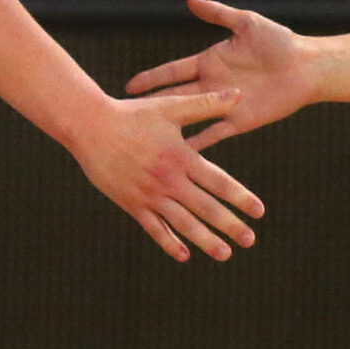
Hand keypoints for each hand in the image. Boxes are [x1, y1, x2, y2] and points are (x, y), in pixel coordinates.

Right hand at [66, 89, 264, 262]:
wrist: (90, 126)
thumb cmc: (133, 113)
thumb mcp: (171, 107)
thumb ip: (206, 104)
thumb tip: (238, 94)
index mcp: (182, 157)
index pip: (218, 182)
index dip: (240, 197)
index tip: (259, 211)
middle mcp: (168, 179)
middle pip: (205, 207)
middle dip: (229, 225)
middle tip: (250, 240)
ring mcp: (149, 194)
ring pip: (182, 223)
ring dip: (205, 240)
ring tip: (225, 254)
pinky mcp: (131, 203)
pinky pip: (153, 228)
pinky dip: (169, 242)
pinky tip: (184, 255)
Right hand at [125, 0, 315, 151]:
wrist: (306, 66)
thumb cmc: (279, 42)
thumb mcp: (246, 23)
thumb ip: (218, 14)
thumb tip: (189, 0)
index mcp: (210, 61)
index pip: (173, 71)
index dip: (152, 78)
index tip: (128, 86)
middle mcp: (213, 85)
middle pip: (175, 96)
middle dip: (152, 104)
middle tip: (126, 116)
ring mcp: (224, 105)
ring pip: (190, 117)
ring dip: (171, 127)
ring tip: (147, 141)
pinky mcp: (240, 121)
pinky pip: (215, 133)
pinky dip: (199, 143)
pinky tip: (181, 154)